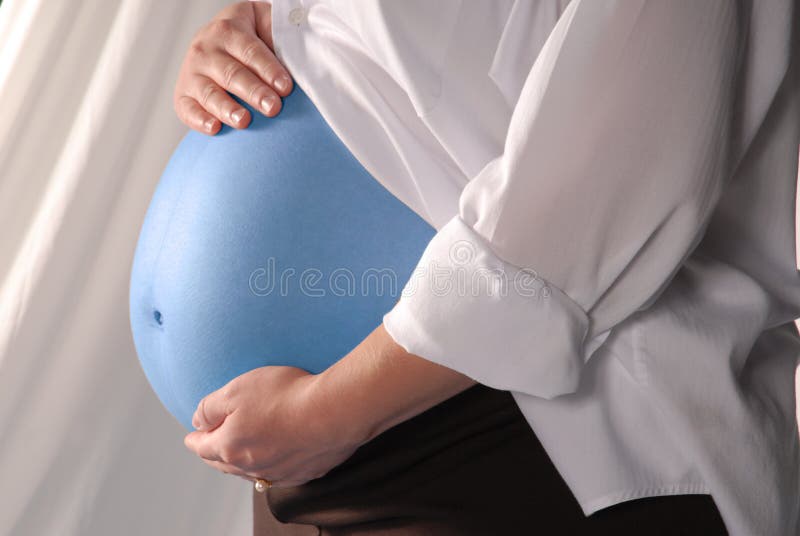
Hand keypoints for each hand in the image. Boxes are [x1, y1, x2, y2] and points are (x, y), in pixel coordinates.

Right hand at [174, 1, 293, 134]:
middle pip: (232, 73)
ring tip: (244, 121)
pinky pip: (186, 108)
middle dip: (254, 92)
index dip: (268, 69)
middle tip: (273, 107)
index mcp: (229, 29)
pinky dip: (199, 120)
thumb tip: (302, 55)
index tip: (286, 87)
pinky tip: (215, 129)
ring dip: (227, 108)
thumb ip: (279, 37)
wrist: (222, 43)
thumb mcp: (266, 27)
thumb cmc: (254, 40)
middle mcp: (205, 48)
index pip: (250, 50)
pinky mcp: (183, 94)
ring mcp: (192, 71)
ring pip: (209, 92)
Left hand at [183, 365, 363, 487]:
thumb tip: (198, 421)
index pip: (203, 447)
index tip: (191, 436)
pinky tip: (274, 458)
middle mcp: (251, 466)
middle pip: (224, 463)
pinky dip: (270, 466)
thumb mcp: (236, 390)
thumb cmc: (285, 396)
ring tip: (238, 454)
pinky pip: (278, 473)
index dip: (194, 439)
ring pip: (250, 472)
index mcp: (230, 447)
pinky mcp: (304, 472)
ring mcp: (278, 473)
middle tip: (209, 447)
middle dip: (214, 454)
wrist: (332, 412)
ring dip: (240, 463)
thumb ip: (210, 407)